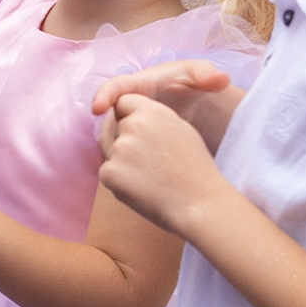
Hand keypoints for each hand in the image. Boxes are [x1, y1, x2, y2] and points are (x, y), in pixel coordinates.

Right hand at [92, 58, 241, 154]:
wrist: (191, 104)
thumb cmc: (192, 85)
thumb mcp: (199, 76)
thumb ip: (208, 76)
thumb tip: (221, 79)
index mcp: (137, 85)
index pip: (113, 88)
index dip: (102, 96)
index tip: (97, 108)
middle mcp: (125, 105)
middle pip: (107, 118)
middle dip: (109, 132)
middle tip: (117, 147)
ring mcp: (126, 124)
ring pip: (111, 137)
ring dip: (115, 149)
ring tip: (131, 163)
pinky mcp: (131, 140)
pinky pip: (121, 150)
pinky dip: (125, 159)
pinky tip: (140, 172)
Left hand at [95, 89, 227, 234]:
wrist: (198, 204)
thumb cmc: (193, 169)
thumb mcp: (179, 129)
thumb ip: (151, 119)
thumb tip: (128, 119)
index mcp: (151, 110)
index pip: (122, 102)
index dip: (127, 117)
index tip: (138, 133)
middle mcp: (132, 125)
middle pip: (112, 127)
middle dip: (122, 139)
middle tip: (147, 161)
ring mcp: (119, 149)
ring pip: (108, 150)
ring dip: (121, 161)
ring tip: (149, 175)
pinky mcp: (109, 172)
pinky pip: (107, 172)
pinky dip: (119, 181)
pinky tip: (142, 188)